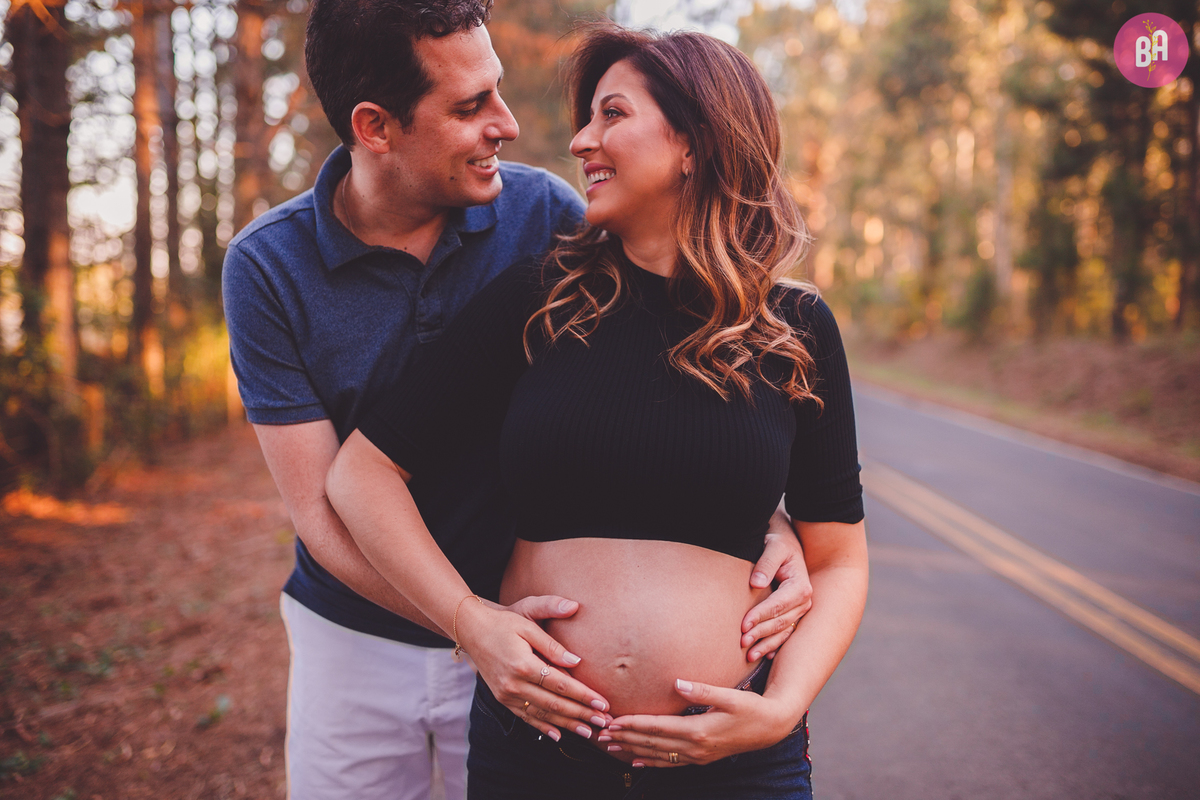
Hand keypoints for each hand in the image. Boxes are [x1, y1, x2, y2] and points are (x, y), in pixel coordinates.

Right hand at [457, 598, 611, 741]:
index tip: (603, 704)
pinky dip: (543, 726)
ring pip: (542, 714)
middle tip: (603, 723)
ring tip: (588, 732)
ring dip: (567, 725)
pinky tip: (559, 734)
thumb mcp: (528, 624)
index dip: (584, 696)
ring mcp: (505, 694)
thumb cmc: (503, 623)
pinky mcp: (501, 698)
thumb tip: (577, 663)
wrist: (472, 630)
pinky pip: (525, 717)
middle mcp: (513, 684)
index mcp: (523, 664)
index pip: (560, 684)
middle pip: (554, 703)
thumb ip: (553, 646)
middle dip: (581, 714)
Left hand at [598, 679, 794, 766]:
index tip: (612, 721)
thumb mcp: (730, 695)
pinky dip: (650, 762)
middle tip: (600, 735)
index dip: (633, 724)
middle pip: (652, 743)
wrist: (771, 728)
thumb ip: (702, 689)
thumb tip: (676, 682)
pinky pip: (670, 763)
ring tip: (610, 748)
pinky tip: (636, 762)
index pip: (657, 728)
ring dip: (632, 751)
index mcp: (699, 730)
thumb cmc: (751, 708)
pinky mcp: (701, 758)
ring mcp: (698, 756)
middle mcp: (695, 747)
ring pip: (658, 755)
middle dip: (624, 739)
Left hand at [741, 512, 811, 660]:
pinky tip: (762, 656)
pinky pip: (785, 635)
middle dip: (760, 633)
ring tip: (748, 655)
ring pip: (782, 632)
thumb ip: (765, 562)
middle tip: (741, 642)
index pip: (778, 605)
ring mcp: (800, 610)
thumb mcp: (773, 546)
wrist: (785, 543)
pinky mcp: (793, 615)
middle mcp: (804, 601)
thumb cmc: (777, 543)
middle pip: (780, 622)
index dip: (760, 616)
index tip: (742, 624)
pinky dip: (773, 646)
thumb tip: (756, 583)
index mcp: (800, 586)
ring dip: (765, 644)